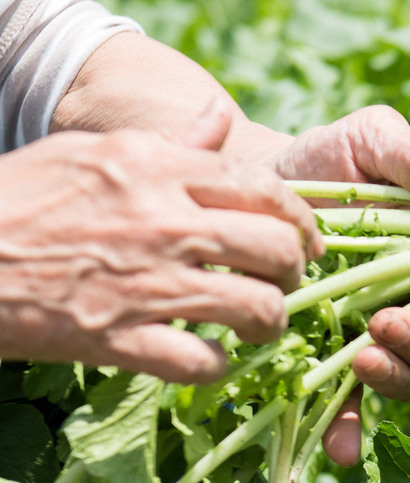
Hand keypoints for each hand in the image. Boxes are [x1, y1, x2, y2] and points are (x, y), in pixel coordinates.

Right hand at [0, 103, 321, 381]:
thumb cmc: (19, 199)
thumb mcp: (90, 152)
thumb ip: (170, 143)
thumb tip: (220, 116)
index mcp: (155, 168)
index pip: (265, 189)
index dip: (303, 220)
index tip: (307, 241)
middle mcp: (162, 221)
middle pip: (277, 248)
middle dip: (295, 272)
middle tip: (283, 283)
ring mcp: (144, 283)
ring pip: (257, 308)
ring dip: (269, 323)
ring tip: (256, 326)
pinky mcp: (118, 338)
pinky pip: (201, 362)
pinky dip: (216, 366)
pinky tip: (208, 359)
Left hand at [271, 106, 409, 466]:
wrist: (259, 184)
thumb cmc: (330, 160)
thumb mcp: (371, 143)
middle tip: (392, 322)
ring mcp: (380, 340)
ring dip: (399, 378)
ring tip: (365, 353)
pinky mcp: (334, 361)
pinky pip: (350, 408)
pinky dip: (349, 432)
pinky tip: (341, 451)